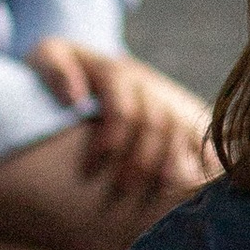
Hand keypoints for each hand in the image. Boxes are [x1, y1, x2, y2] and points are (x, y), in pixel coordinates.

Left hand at [26, 42, 216, 201]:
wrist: (85, 63)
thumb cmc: (59, 69)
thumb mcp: (47, 55)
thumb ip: (53, 69)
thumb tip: (73, 97)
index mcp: (116, 71)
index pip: (122, 106)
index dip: (110, 139)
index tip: (89, 169)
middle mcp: (147, 83)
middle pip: (156, 122)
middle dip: (140, 160)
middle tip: (122, 190)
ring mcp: (168, 96)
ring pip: (181, 130)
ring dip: (172, 164)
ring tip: (159, 193)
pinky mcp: (182, 111)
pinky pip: (200, 134)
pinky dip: (202, 158)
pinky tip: (195, 184)